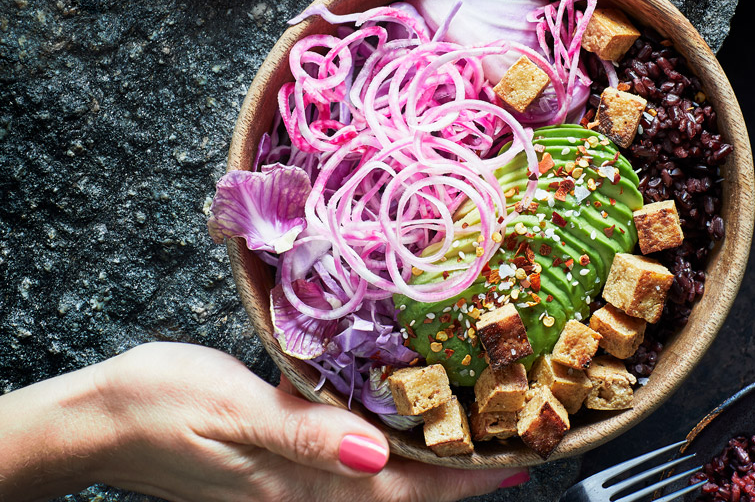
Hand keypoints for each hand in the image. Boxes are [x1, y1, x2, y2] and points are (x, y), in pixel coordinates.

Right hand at [0, 342, 529, 501]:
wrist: (100, 420)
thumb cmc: (159, 407)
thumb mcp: (229, 411)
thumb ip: (301, 436)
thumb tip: (375, 456)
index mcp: (293, 480)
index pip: (395, 490)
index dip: (456, 481)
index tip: (509, 464)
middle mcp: (297, 487)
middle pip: (393, 493)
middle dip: (453, 475)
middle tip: (506, 443)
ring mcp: (283, 477)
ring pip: (371, 480)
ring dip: (423, 463)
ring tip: (468, 434)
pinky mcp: (270, 459)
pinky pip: (339, 461)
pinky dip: (380, 447)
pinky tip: (392, 423)